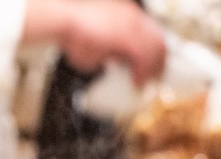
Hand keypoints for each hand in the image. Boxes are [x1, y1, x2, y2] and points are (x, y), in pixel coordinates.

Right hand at [37, 0, 166, 85]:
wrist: (62, 21)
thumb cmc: (73, 31)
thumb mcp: (99, 41)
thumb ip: (112, 50)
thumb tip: (119, 61)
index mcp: (127, 14)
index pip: (151, 32)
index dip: (155, 52)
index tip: (152, 66)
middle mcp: (132, 16)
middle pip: (158, 39)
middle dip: (158, 62)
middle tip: (154, 78)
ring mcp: (131, 24)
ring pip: (155, 48)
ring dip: (152, 68)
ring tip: (145, 82)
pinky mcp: (126, 36)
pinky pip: (144, 56)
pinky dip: (143, 71)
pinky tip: (137, 80)